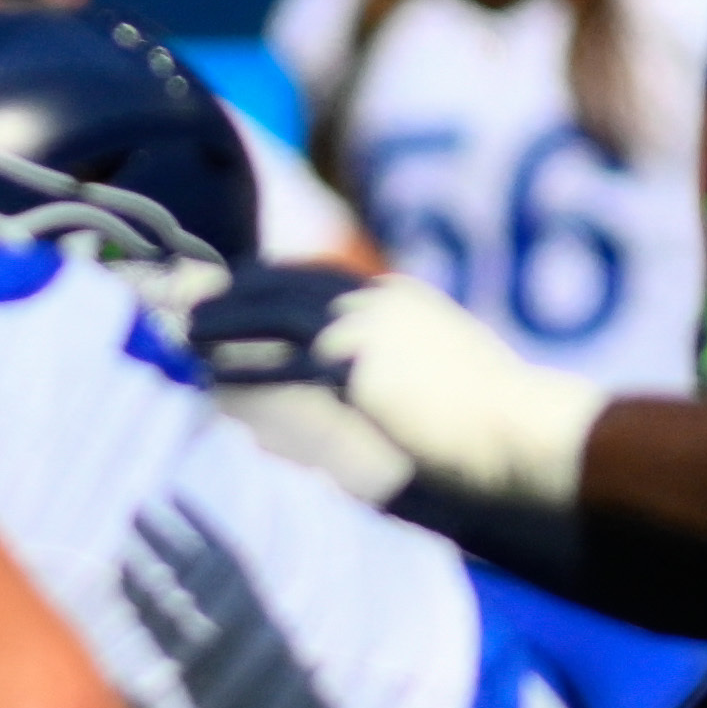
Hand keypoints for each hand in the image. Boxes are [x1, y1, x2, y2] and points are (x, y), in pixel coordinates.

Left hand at [192, 267, 602, 513]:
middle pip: (285, 284)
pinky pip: (277, 365)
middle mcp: (376, 303)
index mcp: (398, 298)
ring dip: (224, 324)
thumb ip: (398, 361)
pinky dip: (239, 368)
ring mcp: (363, 331)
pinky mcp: (350, 369)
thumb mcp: (441, 369)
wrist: (521, 432)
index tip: (234, 284)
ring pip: (271, 317)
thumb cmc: (492, 417)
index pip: (317, 275)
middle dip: (236, 293)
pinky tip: (209, 376)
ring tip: (185, 333)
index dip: (268, 280)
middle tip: (194, 301)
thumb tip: (364, 379)